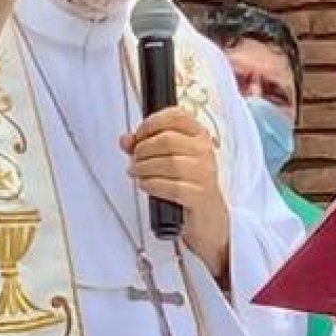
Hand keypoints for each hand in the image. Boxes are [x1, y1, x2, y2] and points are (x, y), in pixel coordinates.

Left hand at [122, 107, 228, 277]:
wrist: (209, 220)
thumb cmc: (189, 186)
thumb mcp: (170, 161)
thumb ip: (146, 147)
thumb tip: (125, 140)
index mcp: (200, 136)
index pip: (177, 115)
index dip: (152, 123)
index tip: (139, 135)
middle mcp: (205, 151)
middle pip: (167, 140)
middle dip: (143, 150)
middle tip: (135, 160)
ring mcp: (204, 174)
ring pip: (168, 163)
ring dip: (144, 168)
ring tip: (137, 174)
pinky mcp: (199, 196)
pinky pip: (170, 186)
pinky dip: (152, 184)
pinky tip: (146, 185)